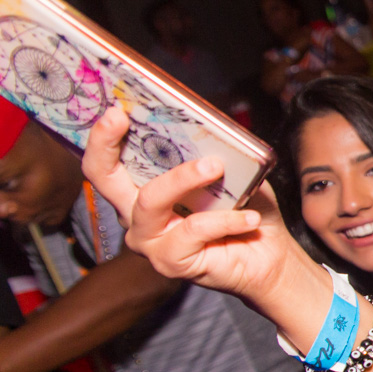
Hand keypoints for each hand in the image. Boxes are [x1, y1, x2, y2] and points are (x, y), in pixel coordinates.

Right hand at [82, 108, 305, 304]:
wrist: (270, 256)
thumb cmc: (246, 212)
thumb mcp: (232, 174)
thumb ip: (214, 152)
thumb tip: (207, 128)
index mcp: (145, 188)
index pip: (108, 161)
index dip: (102, 136)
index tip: (115, 110)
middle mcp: (137, 215)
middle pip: (104, 179)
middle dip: (106, 144)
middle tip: (122, 118)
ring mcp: (149, 241)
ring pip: (151, 200)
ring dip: (184, 178)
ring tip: (216, 166)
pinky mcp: (169, 262)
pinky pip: (193, 231)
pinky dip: (224, 220)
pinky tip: (249, 218)